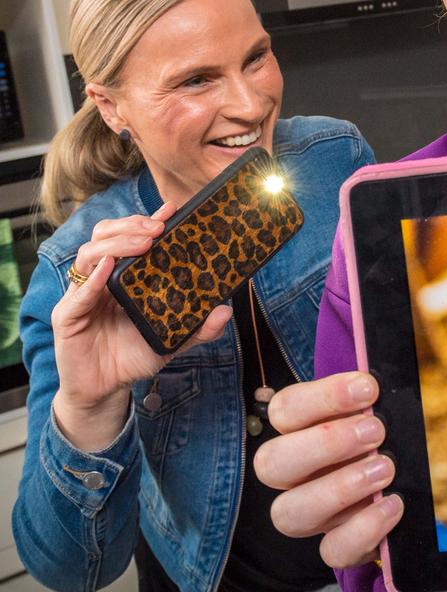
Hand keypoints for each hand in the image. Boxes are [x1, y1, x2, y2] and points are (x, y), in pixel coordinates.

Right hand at [51, 203, 231, 450]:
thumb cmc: (134, 357)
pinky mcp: (68, 316)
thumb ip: (197, 327)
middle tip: (158, 227)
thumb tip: (225, 311)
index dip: (147, 220)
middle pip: (105, 235)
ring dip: (117, 244)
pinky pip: (78, 292)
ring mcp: (82, 295)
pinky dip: (93, 278)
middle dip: (131, 225)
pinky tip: (108, 268)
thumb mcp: (171, 339)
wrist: (107, 390)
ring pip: (89, 254)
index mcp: (123, 277)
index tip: (172, 209)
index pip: (130, 238)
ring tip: (143, 243)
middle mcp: (101, 279)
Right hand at [254, 372, 403, 568]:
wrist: (400, 483)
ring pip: (289, 513)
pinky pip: (332, 550)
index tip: (368, 388)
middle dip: (325, 443)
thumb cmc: (380, 437)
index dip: (322, 397)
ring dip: (339, 488)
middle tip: (375, 430)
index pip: (285, 409)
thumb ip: (368, 400)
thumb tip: (374, 383)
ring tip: (384, 468)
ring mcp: (310, 513)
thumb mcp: (375, 412)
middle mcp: (293, 475)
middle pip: (270, 463)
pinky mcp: (336, 545)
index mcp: (296, 431)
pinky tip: (392, 504)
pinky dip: (363, 528)